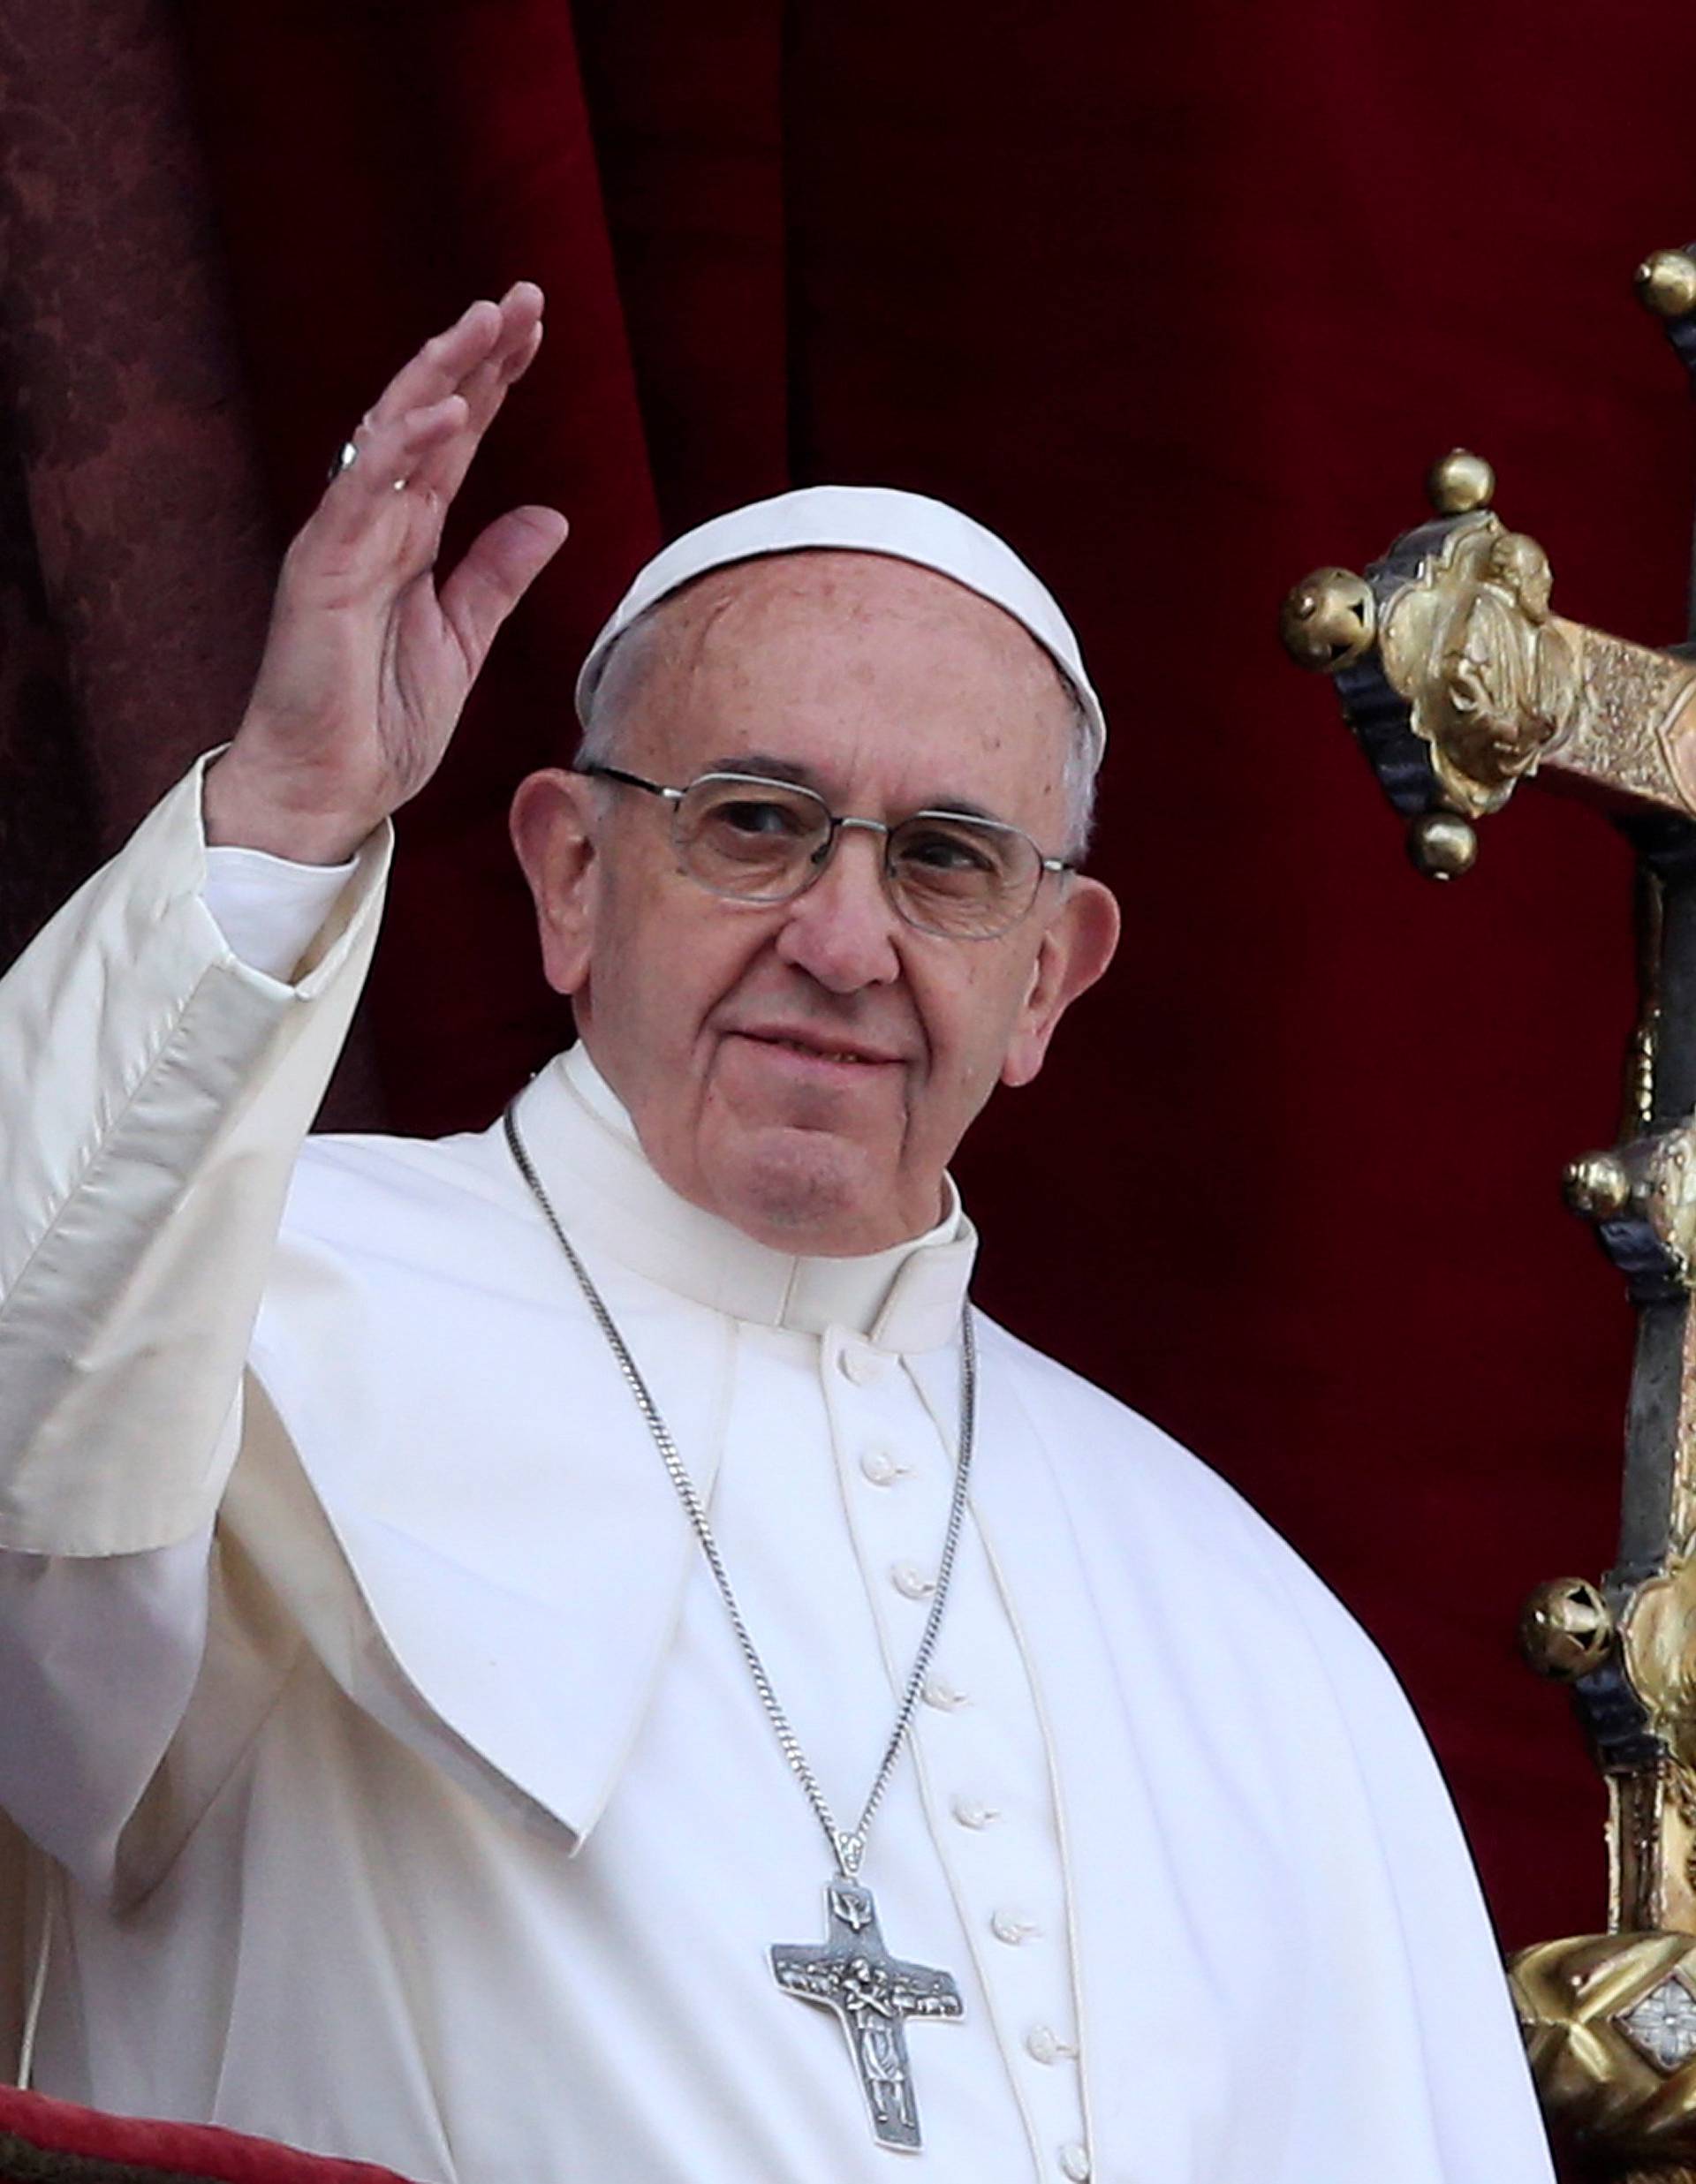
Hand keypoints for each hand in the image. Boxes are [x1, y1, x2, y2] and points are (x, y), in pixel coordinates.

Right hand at [204, 282, 567, 863]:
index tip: (535, 331)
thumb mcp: (464, 641)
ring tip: (486, 324)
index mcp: (410, 538)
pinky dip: (403, 450)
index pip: (456, 440)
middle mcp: (375, 524)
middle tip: (522, 298)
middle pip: (427, 417)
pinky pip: (363, 495)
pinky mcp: (323, 572)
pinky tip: (446, 410)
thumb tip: (550, 516)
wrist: (328, 790)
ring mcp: (344, 542)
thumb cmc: (380, 723)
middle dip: (473, 355)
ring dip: (438, 375)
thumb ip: (498, 575)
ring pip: (389, 435)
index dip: (493, 382)